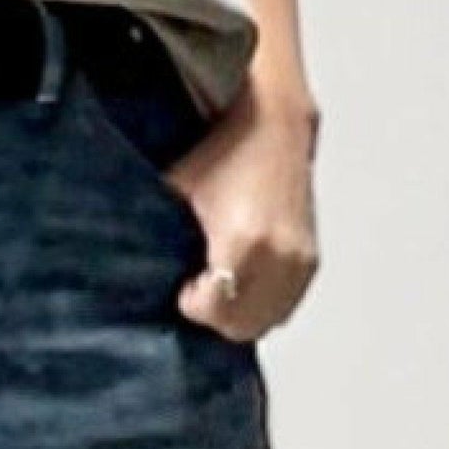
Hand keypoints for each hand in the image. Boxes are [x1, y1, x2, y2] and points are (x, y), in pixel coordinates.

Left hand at [163, 78, 320, 341]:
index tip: (181, 288)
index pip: (217, 307)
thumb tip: (136, 260)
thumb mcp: (178, 186)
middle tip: (196, 289)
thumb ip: (161, 227)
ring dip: (240, 313)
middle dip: (215, 315)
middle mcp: (278, 256)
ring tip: (218, 284)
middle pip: (244, 324)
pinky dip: (264, 305)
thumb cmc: (222, 150)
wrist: (274, 125)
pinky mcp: (312, 257)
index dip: (193, 305)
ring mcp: (300, 259)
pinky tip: (242, 281)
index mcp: (243, 240)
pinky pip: (287, 305)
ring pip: (269, 320)